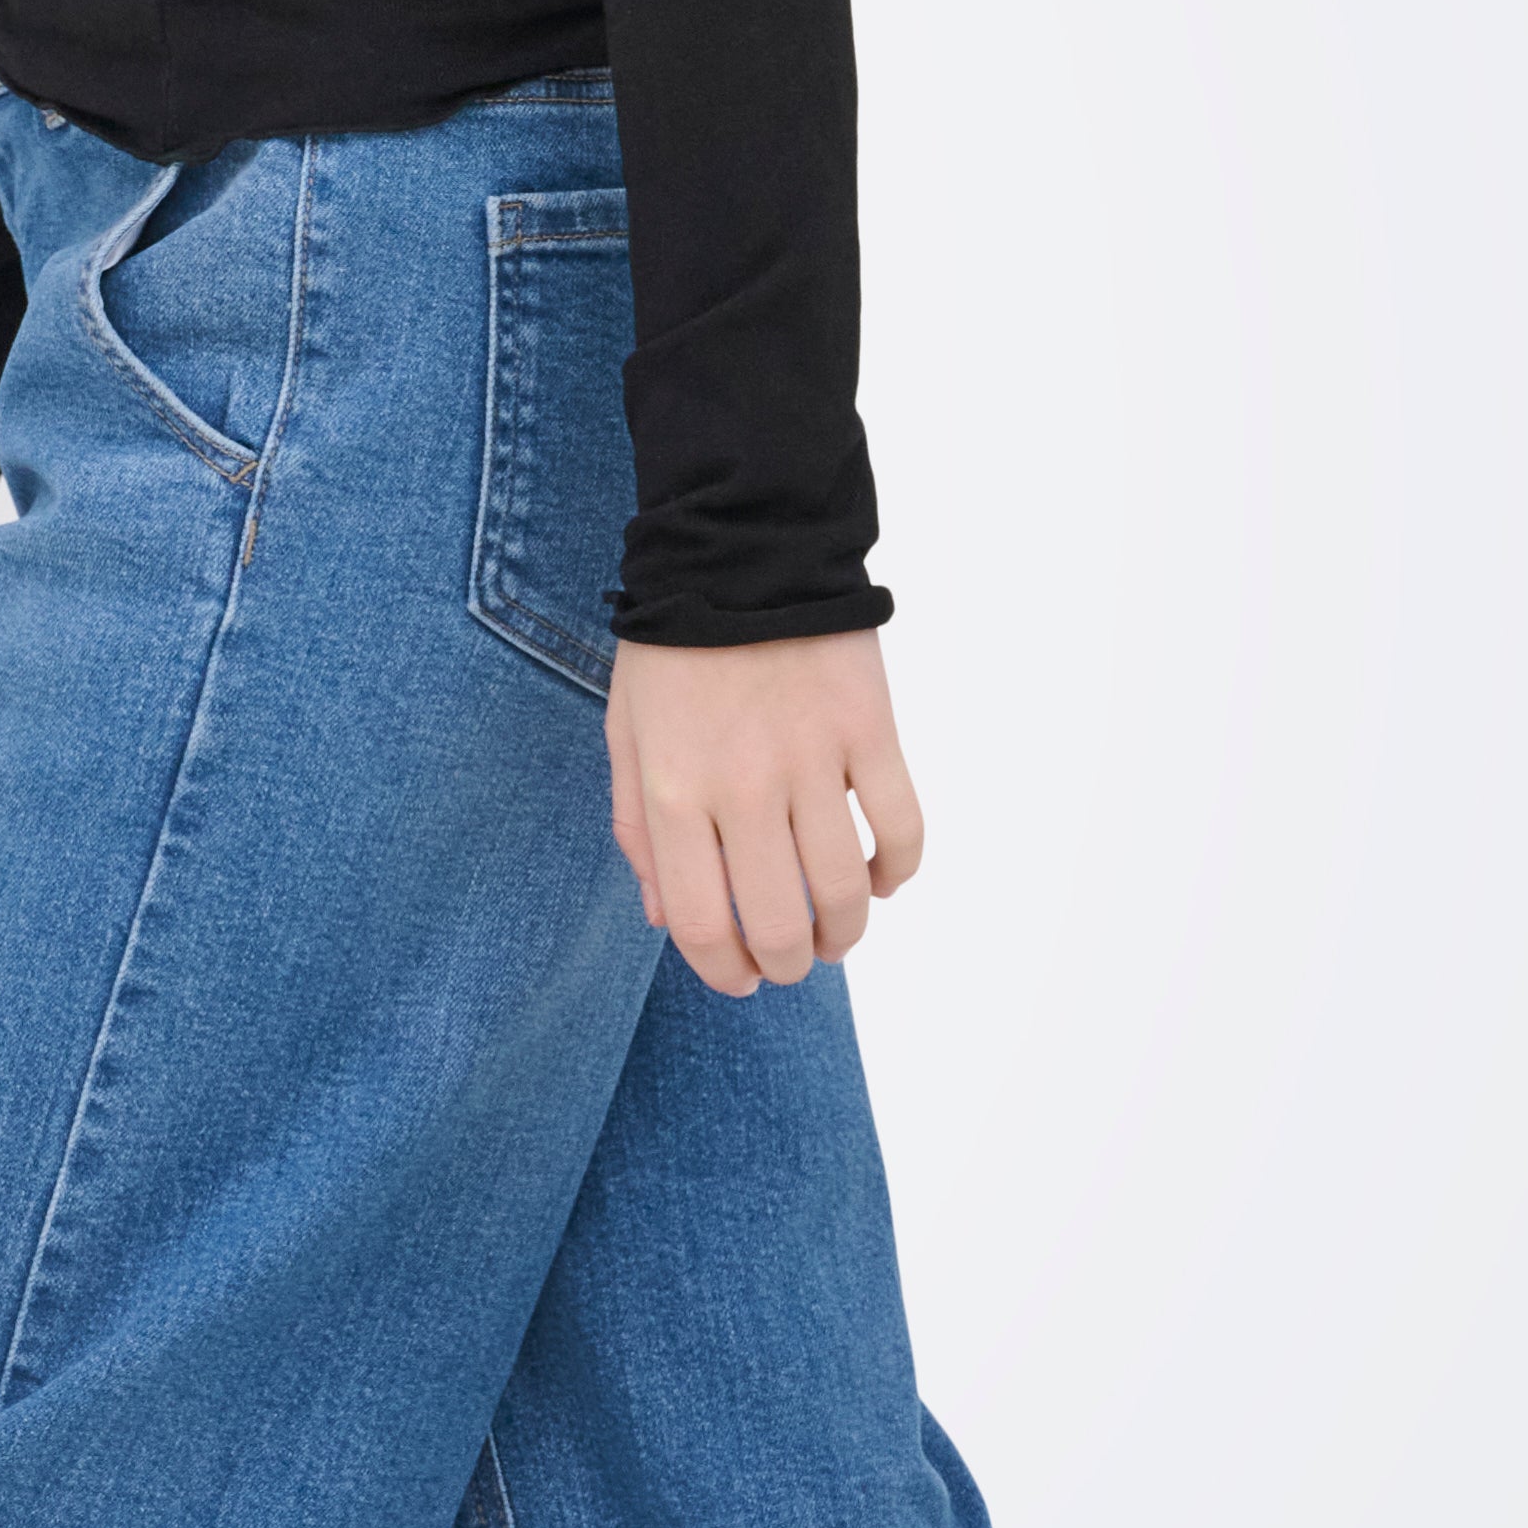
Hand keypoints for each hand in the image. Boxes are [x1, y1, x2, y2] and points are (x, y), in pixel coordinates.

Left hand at [602, 630, 922, 996]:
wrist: (742, 549)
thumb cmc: (673, 650)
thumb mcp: (626, 735)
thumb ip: (637, 831)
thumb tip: (666, 919)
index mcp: (674, 792)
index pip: (703, 921)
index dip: (724, 970)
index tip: (739, 978)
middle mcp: (743, 786)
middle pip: (779, 920)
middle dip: (786, 964)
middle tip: (789, 960)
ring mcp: (813, 759)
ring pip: (844, 888)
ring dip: (844, 933)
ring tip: (836, 936)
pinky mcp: (871, 730)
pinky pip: (901, 827)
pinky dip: (897, 869)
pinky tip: (879, 877)